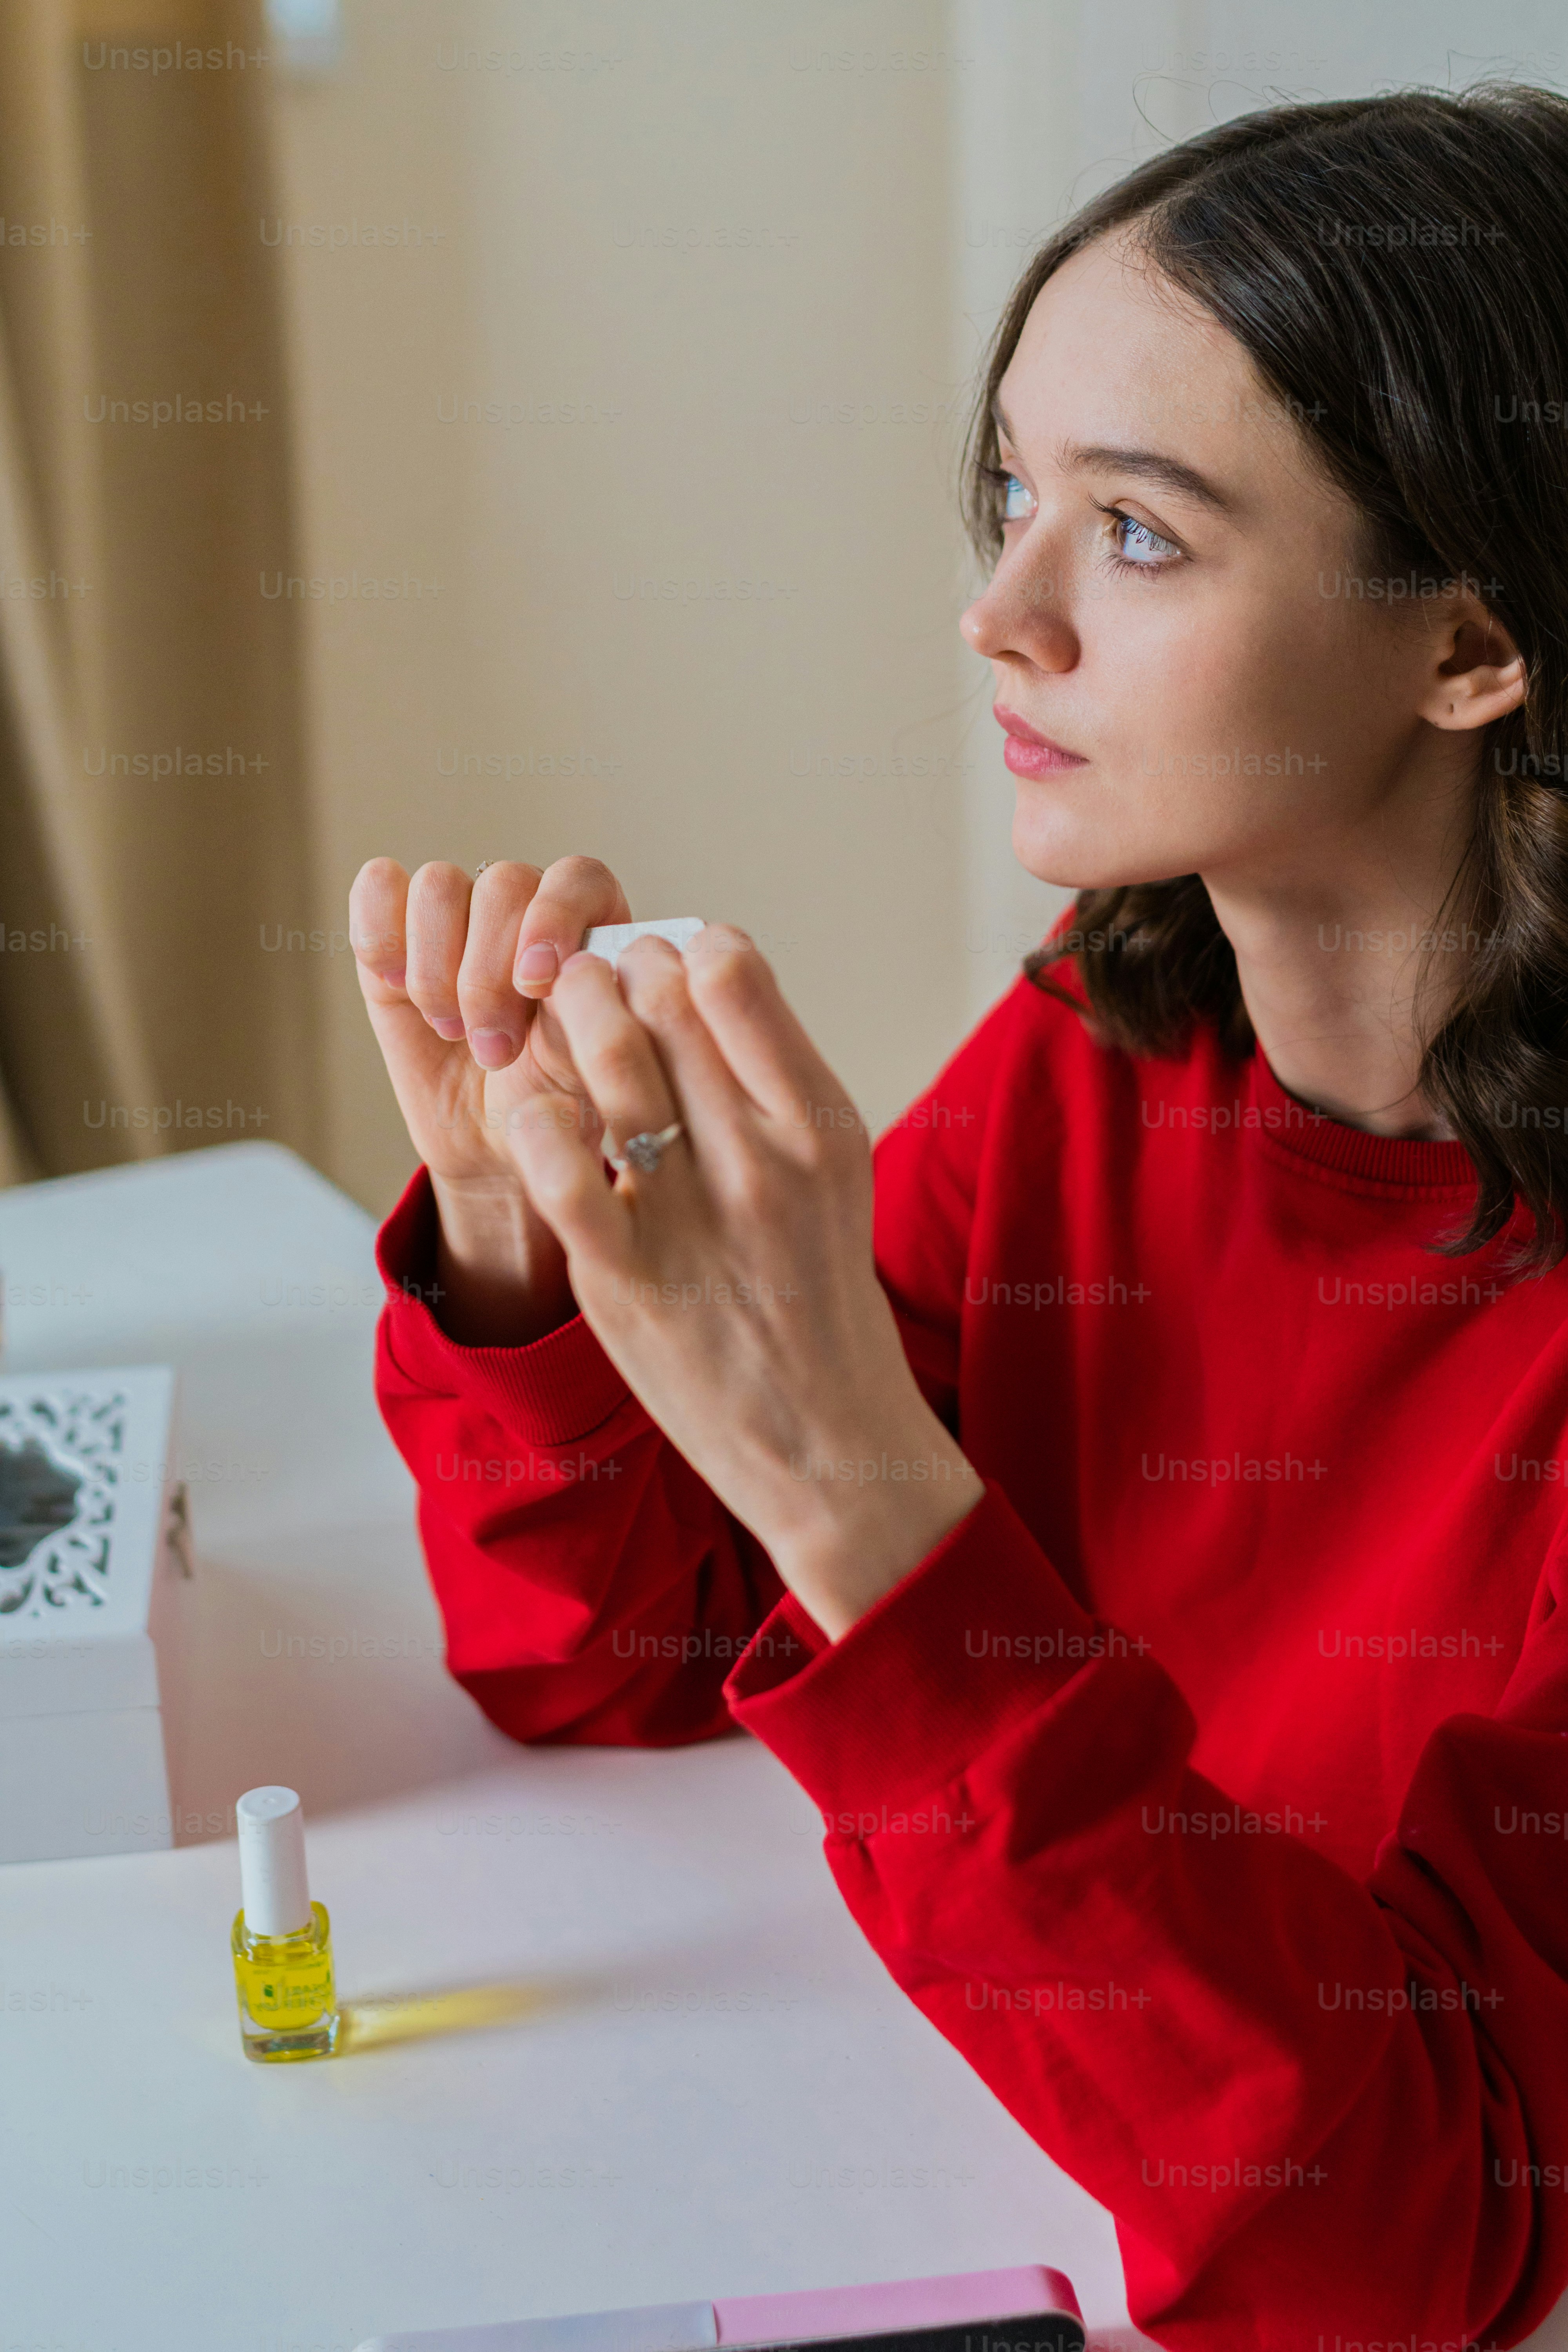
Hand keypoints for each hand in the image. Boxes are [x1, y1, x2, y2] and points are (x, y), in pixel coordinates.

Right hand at [350, 855, 630, 1340]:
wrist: (498, 1147)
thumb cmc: (557, 1110)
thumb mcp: (590, 1079)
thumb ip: (593, 1026)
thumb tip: (583, 983)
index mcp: (595, 928)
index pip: (578, 878)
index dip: (555, 918)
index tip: (539, 984)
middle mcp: (528, 911)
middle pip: (502, 883)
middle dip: (489, 973)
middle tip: (495, 1050)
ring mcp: (460, 920)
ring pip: (439, 885)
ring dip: (439, 965)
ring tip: (454, 1031)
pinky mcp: (397, 937)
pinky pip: (380, 888)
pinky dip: (381, 930)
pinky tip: (400, 988)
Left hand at [502, 927, 979, 1639]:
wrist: (827, 1440)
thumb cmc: (819, 1295)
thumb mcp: (834, 1173)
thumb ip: (775, 1080)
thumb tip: (707, 978)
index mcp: (819, 1121)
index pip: (731, 969)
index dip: (679, 948)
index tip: (663, 966)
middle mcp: (762, 1156)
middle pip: (660, 996)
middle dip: (611, 971)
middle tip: (589, 982)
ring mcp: (690, 1214)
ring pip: (606, 1056)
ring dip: (564, 1021)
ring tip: (553, 1026)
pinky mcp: (622, 1274)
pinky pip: (556, 1163)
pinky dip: (535, 1119)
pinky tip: (538, 1117)